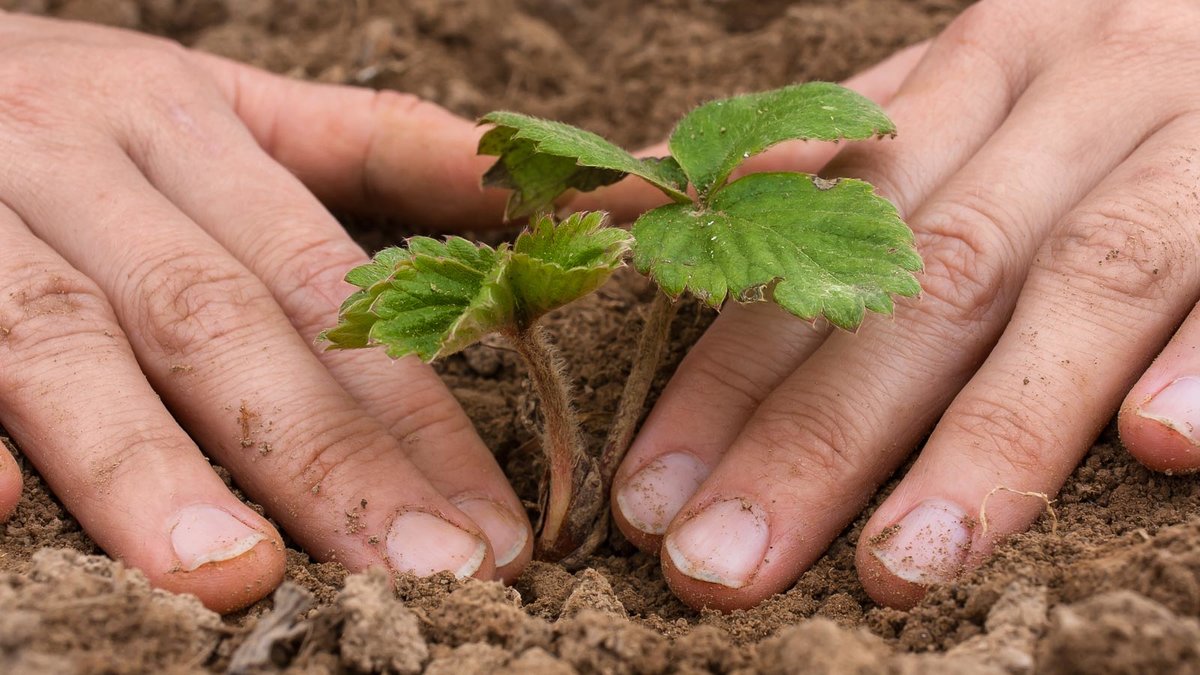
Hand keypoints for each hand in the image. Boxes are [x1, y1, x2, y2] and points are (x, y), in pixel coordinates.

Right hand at [0, 12, 531, 611]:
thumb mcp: (216, 101)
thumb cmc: (68, 104)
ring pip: (62, 341)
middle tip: (425, 573)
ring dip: (148, 466)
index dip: (416, 411)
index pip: (325, 284)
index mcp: (182, 122)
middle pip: (219, 321)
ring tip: (236, 581)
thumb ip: (376, 145)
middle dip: (326, 457)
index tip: (498, 529)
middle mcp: (78, 163)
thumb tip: (541, 190)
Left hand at [609, 0, 1199, 609]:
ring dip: (990, 434)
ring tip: (900, 566)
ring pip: (1083, 281)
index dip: (729, 372)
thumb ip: (830, 147)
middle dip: (815, 436)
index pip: (822, 234)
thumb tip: (639, 182)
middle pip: (926, 278)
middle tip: (720, 562)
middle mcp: (1077, 95)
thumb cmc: (1106, 71)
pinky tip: (1159, 447)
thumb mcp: (967, 83)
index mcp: (977, 73)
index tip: (652, 497)